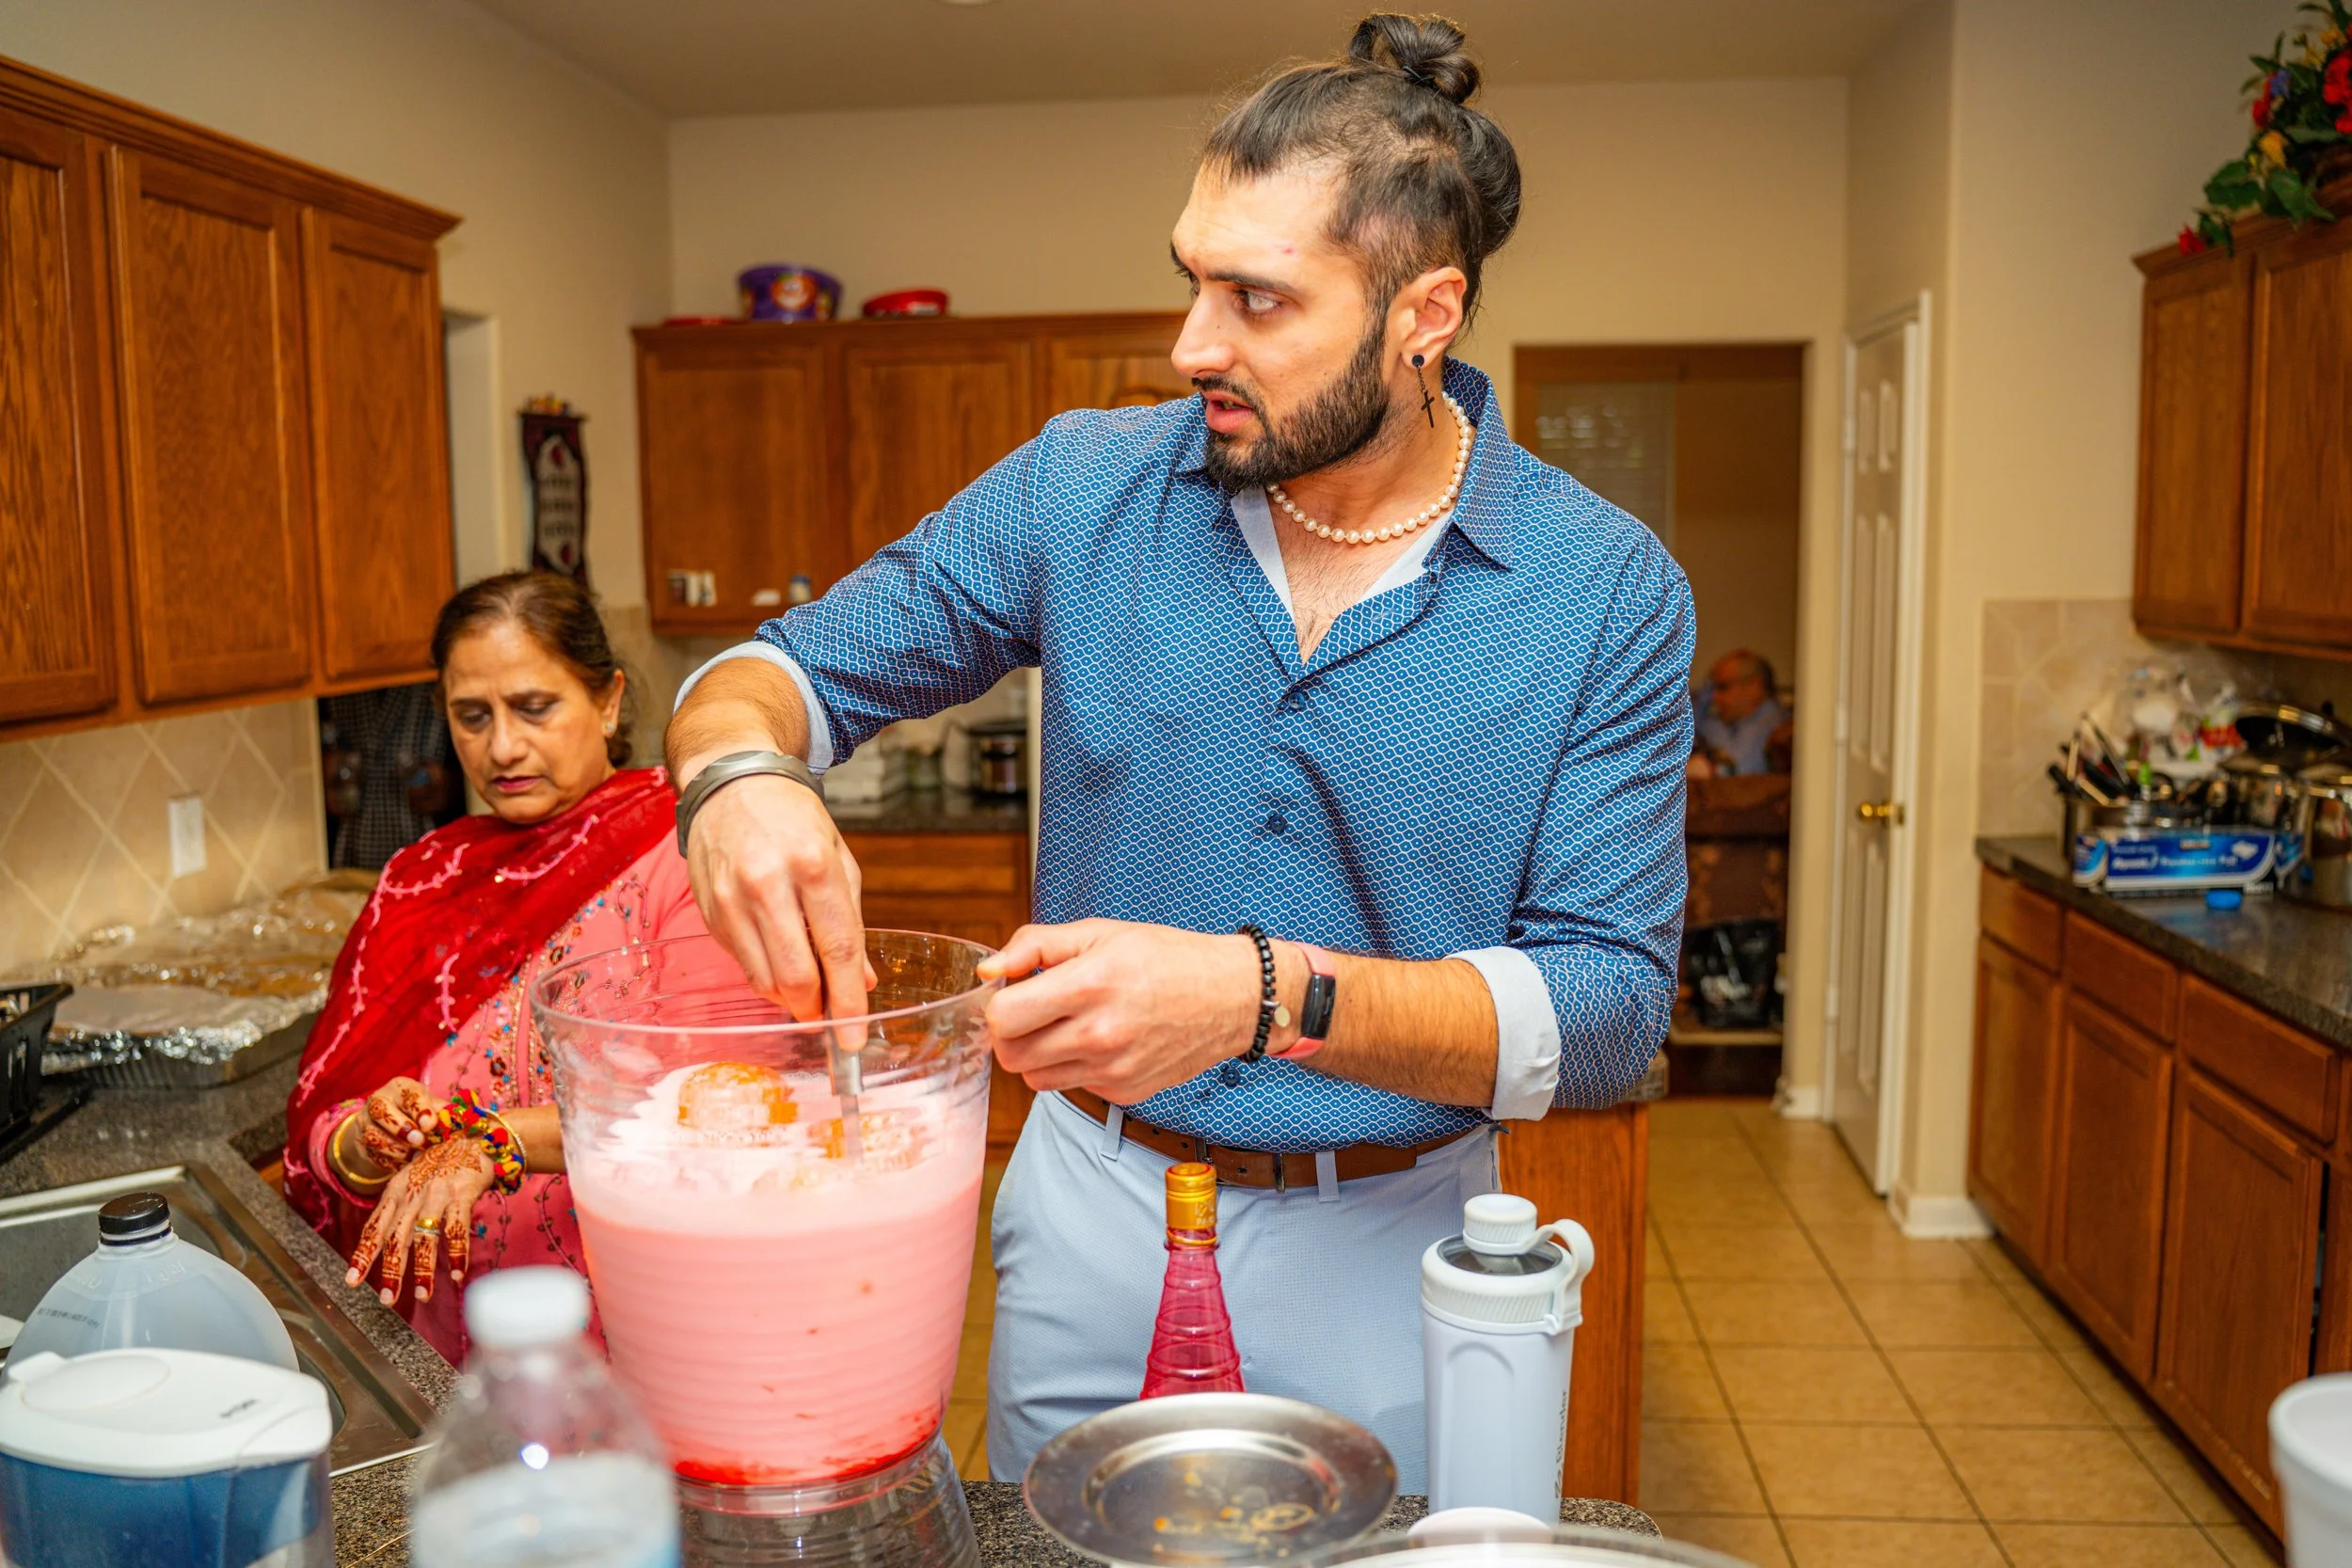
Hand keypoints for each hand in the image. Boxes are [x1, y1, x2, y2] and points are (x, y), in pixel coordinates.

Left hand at [345, 1136, 493, 1306]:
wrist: (474, 1136)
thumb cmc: (443, 1163)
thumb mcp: (412, 1181)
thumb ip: (399, 1209)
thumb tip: (386, 1244)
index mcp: (395, 1192)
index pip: (373, 1228)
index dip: (362, 1256)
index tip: (351, 1282)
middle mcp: (411, 1194)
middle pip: (396, 1238)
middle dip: (391, 1272)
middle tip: (387, 1300)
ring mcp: (436, 1195)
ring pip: (424, 1238)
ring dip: (422, 1270)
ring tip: (423, 1295)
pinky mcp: (461, 1194)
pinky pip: (456, 1229)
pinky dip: (456, 1253)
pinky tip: (455, 1273)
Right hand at [351, 1076, 438, 1175]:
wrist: (390, 1125)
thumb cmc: (419, 1112)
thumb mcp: (432, 1106)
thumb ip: (445, 1113)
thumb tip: (464, 1122)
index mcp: (400, 1088)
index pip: (408, 1094)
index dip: (420, 1109)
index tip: (430, 1125)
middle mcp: (379, 1101)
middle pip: (381, 1110)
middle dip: (401, 1127)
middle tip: (419, 1141)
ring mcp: (366, 1122)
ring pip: (373, 1135)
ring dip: (397, 1148)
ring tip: (415, 1156)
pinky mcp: (362, 1142)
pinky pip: (373, 1154)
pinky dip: (390, 1161)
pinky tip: (405, 1164)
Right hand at [683, 772, 872, 1020]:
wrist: (732, 783)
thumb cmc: (794, 821)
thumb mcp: (838, 860)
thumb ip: (851, 922)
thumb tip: (862, 982)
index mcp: (812, 865)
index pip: (836, 949)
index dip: (848, 1001)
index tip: (854, 1037)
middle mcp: (768, 883)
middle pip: (795, 975)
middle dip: (816, 1008)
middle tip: (828, 1016)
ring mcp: (732, 899)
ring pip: (764, 979)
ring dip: (789, 998)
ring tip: (806, 992)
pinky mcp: (709, 911)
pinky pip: (742, 964)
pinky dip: (765, 976)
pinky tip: (778, 963)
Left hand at [977, 920, 1261, 1103]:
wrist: (1231, 997)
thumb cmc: (1167, 958)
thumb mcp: (1100, 931)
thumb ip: (1034, 947)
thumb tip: (988, 969)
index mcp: (1089, 985)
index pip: (1001, 1018)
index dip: (998, 1003)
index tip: (1012, 992)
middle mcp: (1099, 1034)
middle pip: (1010, 1055)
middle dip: (1011, 1032)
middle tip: (1033, 1011)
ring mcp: (1112, 1070)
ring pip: (1033, 1078)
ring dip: (1037, 1054)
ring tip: (1066, 1025)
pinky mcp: (1124, 1093)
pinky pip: (1071, 1086)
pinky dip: (1073, 1067)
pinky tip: (1099, 1040)